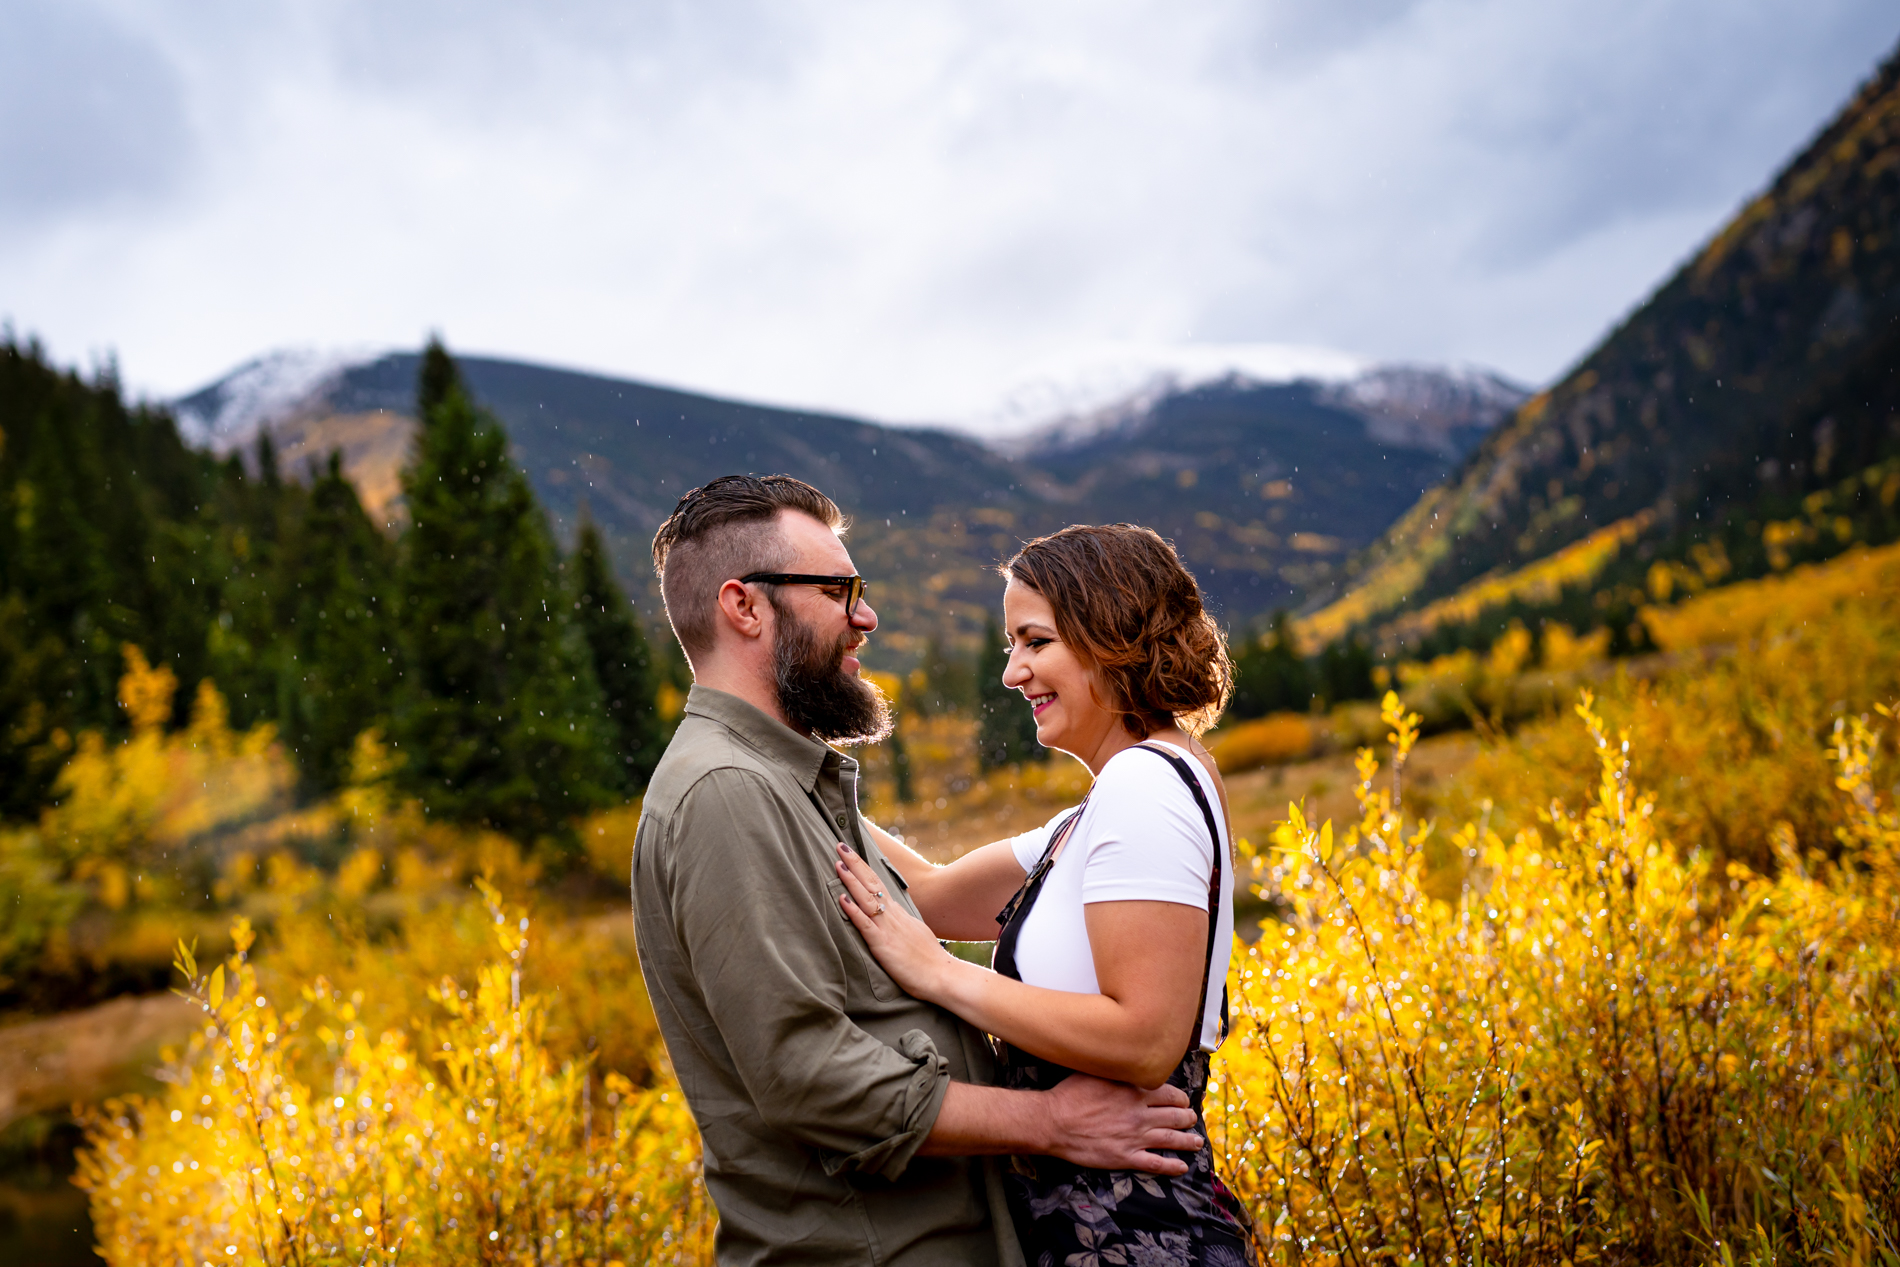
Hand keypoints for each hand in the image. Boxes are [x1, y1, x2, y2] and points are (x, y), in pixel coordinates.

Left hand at [836, 843, 957, 1000]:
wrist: (942, 976)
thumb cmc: (928, 960)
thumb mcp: (914, 933)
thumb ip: (901, 923)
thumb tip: (891, 915)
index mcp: (899, 913)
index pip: (879, 884)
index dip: (864, 868)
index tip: (852, 853)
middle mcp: (892, 916)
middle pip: (872, 884)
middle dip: (855, 864)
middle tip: (840, 845)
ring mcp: (888, 929)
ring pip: (866, 899)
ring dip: (851, 881)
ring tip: (838, 864)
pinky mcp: (883, 945)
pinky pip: (865, 925)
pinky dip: (853, 911)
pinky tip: (842, 899)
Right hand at [1043, 1075, 1202, 1175]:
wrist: (1054, 1121)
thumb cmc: (1071, 1094)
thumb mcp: (1096, 1072)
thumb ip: (1118, 1069)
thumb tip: (1129, 1059)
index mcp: (1135, 1092)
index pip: (1171, 1094)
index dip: (1181, 1099)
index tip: (1183, 1101)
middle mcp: (1140, 1114)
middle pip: (1176, 1117)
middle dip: (1188, 1118)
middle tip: (1192, 1119)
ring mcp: (1135, 1137)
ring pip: (1172, 1140)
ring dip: (1188, 1141)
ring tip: (1197, 1142)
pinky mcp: (1126, 1157)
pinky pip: (1156, 1163)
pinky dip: (1173, 1166)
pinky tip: (1182, 1167)